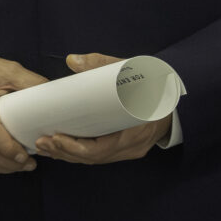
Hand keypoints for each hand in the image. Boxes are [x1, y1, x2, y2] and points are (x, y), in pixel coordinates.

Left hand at [27, 53, 171, 165]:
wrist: (178, 95)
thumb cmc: (155, 82)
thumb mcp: (132, 69)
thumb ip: (101, 64)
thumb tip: (71, 60)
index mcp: (136, 129)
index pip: (101, 149)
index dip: (75, 147)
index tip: (56, 137)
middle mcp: (134, 146)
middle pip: (94, 158)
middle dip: (65, 151)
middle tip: (42, 142)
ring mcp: (131, 150)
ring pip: (95, 160)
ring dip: (69, 154)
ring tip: (45, 146)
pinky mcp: (127, 149)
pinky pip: (101, 156)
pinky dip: (81, 153)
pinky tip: (62, 147)